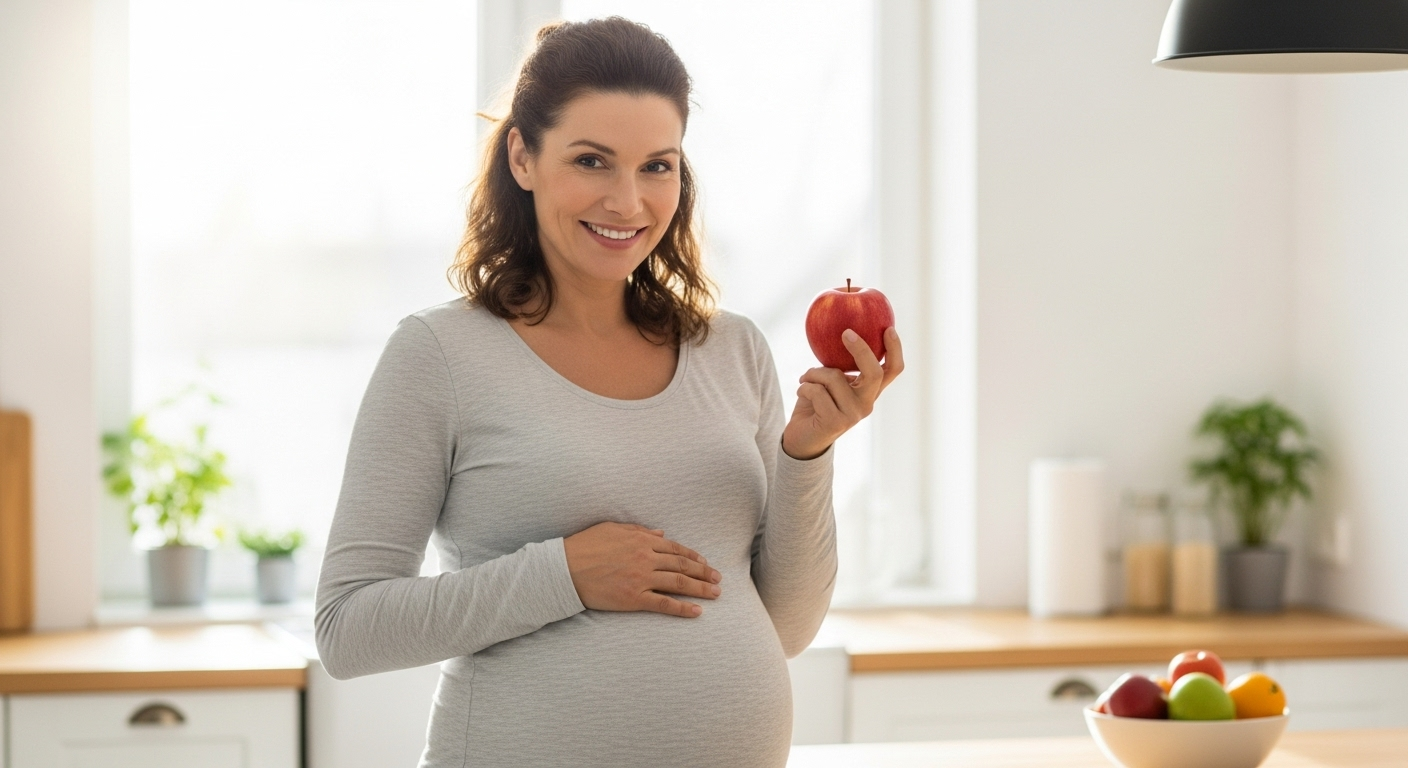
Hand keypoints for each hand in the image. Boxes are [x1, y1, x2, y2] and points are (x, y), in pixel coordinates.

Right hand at [563, 522, 722, 617]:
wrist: (564, 568)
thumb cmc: (584, 546)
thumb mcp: (612, 528)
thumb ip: (639, 530)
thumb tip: (661, 533)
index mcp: (641, 540)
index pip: (675, 549)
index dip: (693, 556)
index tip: (704, 562)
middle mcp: (646, 558)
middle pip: (682, 566)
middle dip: (703, 572)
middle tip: (718, 578)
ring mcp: (641, 579)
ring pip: (679, 583)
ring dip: (700, 589)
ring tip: (716, 593)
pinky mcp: (634, 598)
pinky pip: (664, 604)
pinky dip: (682, 608)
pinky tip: (697, 612)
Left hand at [782, 326, 903, 459]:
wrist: (801, 439)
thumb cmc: (815, 404)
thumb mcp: (830, 382)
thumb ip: (839, 365)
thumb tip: (841, 331)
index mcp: (869, 391)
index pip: (892, 371)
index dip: (894, 350)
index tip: (888, 329)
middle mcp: (866, 404)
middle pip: (874, 373)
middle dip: (861, 350)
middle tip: (846, 332)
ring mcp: (853, 415)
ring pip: (835, 378)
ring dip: (814, 373)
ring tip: (806, 378)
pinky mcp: (835, 422)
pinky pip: (817, 391)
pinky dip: (804, 386)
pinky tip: (802, 392)